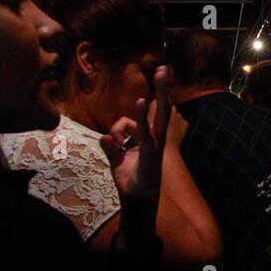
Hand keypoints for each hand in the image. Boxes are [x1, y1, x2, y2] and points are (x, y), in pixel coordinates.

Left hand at [100, 65, 172, 204]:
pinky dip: (142, 117)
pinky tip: (141, 102)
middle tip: (165, 68)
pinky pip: (144, 131)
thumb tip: (105, 138)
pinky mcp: (149, 152)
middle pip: (162, 108)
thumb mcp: (117, 160)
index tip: (161, 74)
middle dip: (163, 88)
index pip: (155, 113)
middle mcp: (155, 139)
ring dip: (160, 93)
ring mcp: (154, 144)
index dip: (158, 95)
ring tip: (160, 74)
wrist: (136, 202)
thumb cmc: (130, 182)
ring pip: (159, 114)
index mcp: (149, 139)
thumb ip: (111, 147)